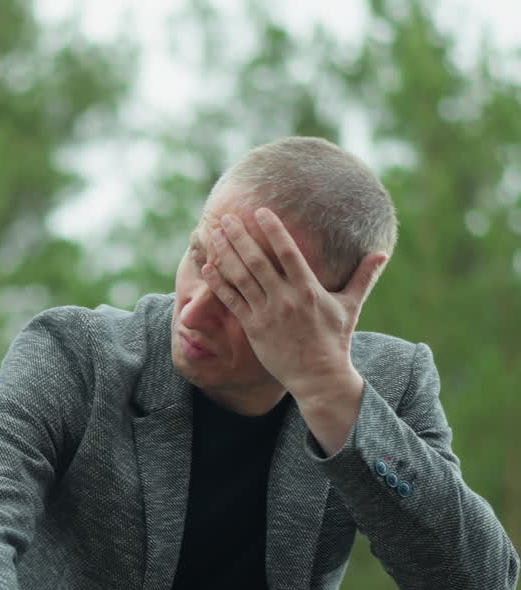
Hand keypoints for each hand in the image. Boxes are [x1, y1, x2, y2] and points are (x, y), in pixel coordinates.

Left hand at [201, 208, 386, 400]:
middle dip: (240, 237)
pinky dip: (219, 284)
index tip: (260, 212)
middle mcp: (286, 299)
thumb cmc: (335, 340)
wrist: (319, 378)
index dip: (273, 230)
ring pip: (242, 278)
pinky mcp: (254, 330)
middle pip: (258, 261)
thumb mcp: (351, 306)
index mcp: (309, 289)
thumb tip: (382, 253)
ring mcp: (268, 314)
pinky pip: (233, 302)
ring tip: (214, 234)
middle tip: (227, 217)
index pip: (288, 252)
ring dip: (226, 255)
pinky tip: (208, 268)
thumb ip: (363, 277)